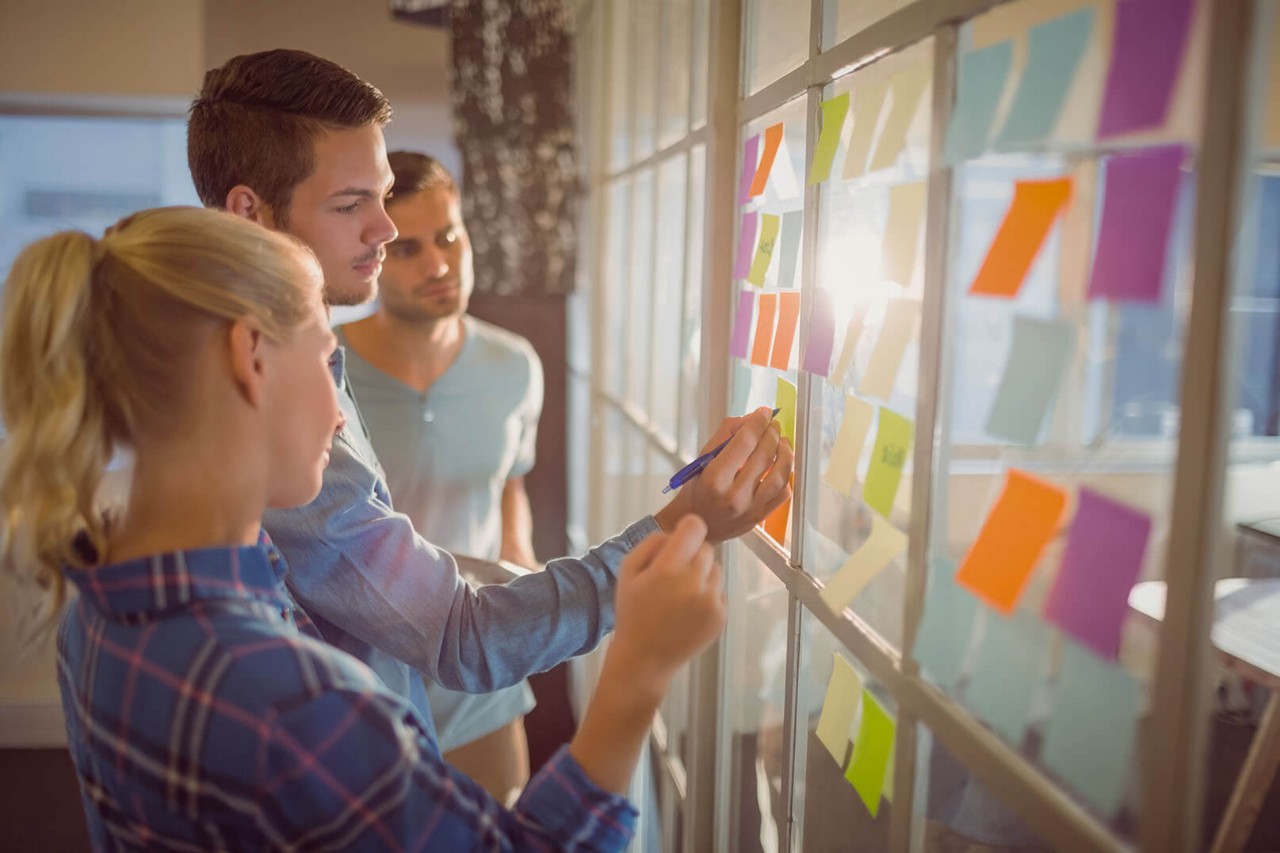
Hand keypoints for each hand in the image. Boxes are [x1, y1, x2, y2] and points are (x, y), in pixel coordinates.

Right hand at [610, 515, 725, 686]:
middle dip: (691, 555)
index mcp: (668, 569)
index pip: (695, 527)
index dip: (687, 528)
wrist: (644, 659)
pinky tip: (687, 610)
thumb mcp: (627, 571)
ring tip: (680, 594)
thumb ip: (651, 543)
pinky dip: (707, 595)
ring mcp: (711, 602)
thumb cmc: (633, 612)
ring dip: (702, 574)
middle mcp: (694, 583)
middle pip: (706, 548)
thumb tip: (676, 533)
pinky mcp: (720, 617)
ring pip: (716, 569)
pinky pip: (719, 591)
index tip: (681, 538)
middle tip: (673, 573)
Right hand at [654, 407, 792, 542]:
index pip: (744, 442)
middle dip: (772, 434)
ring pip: (780, 475)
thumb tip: (752, 420)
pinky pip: (783, 493)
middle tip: (773, 425)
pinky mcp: (760, 517)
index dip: (758, 422)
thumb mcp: (702, 458)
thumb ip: (726, 435)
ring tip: (783, 443)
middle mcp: (734, 496)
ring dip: (785, 453)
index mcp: (715, 479)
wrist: (698, 523)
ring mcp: (750, 509)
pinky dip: (786, 476)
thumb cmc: (697, 490)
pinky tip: (781, 466)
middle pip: (764, 455)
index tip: (764, 413)